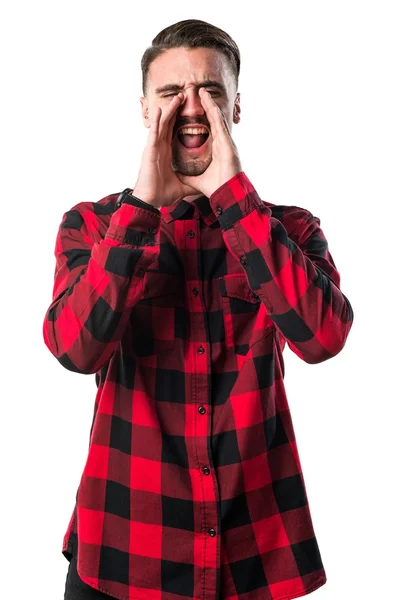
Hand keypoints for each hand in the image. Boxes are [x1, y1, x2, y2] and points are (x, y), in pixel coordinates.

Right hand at [132, 93, 200, 207]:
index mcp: (166, 152)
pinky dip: (157, 122)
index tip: (189, 108)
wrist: (150, 202)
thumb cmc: (162, 194)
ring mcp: (153, 148)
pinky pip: (153, 134)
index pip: (174, 131)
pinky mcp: (149, 152)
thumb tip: (202, 186)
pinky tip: (160, 110)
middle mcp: (159, 147)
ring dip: (168, 110)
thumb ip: (192, 182)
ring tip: (177, 97)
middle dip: (176, 109)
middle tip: (184, 96)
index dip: (180, 119)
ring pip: (162, 124)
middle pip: (168, 124)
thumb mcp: (182, 186)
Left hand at [175, 88, 242, 197]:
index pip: (208, 129)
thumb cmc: (216, 189)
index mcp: (217, 150)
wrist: (227, 196)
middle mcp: (223, 144)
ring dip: (210, 104)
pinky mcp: (228, 145)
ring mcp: (227, 143)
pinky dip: (214, 114)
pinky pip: (219, 125)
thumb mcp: (196, 179)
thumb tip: (176, 172)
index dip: (203, 117)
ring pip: (217, 119)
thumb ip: (187, 174)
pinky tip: (209, 104)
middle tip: (200, 92)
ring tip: (203, 92)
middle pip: (213, 120)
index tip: (195, 107)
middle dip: (207, 105)